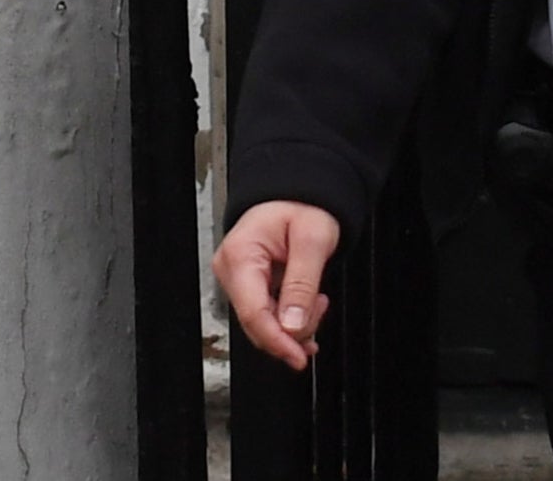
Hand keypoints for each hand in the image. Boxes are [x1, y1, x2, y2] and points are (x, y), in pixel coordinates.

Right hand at [213, 200, 343, 372]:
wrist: (300, 195)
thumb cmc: (303, 205)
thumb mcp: (312, 240)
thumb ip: (302, 284)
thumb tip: (292, 326)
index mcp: (240, 254)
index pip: (253, 313)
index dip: (277, 341)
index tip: (298, 357)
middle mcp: (232, 269)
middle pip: (258, 323)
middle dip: (293, 329)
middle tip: (320, 307)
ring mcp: (238, 279)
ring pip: (264, 324)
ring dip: (295, 323)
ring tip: (316, 298)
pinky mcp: (248, 286)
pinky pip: (267, 316)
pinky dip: (290, 319)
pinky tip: (306, 307)